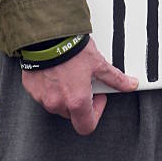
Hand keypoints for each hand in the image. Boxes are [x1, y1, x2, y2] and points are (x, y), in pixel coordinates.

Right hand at [21, 38, 137, 133]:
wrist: (47, 34)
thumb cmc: (71, 47)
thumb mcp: (98, 63)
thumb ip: (115, 79)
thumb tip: (130, 84)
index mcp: (76, 101)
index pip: (87, 126)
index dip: (96, 112)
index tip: (98, 96)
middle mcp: (57, 103)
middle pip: (72, 114)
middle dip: (80, 100)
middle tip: (84, 79)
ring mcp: (42, 97)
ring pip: (57, 103)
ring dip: (64, 92)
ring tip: (70, 71)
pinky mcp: (31, 88)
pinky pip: (43, 93)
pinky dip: (50, 85)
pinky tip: (56, 69)